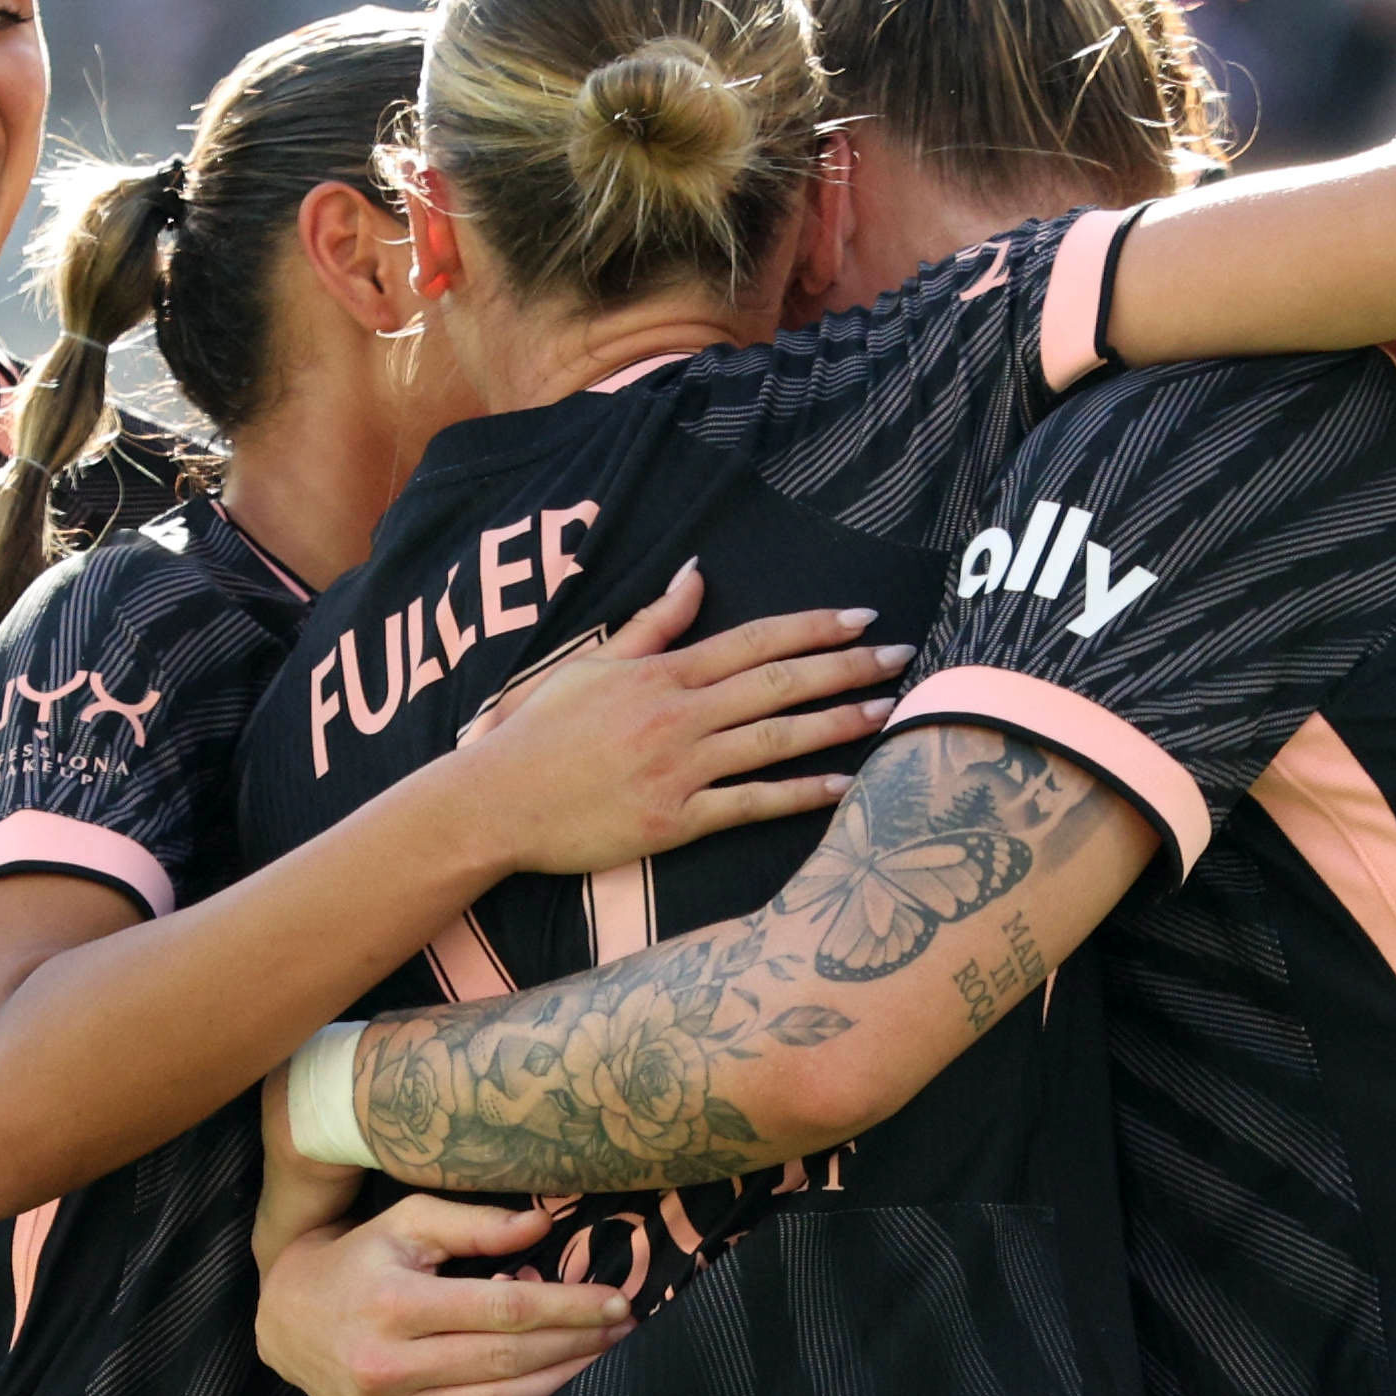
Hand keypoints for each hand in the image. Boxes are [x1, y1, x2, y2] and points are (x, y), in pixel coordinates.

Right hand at [256, 1189, 628, 1395]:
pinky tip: (554, 1382)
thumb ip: (474, 1222)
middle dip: (577, 1344)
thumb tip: (542, 1226)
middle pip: (508, 1360)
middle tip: (625, 1328)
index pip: (504, 1309)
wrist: (283, 1320)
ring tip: (605, 1358)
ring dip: (561, 1381)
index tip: (616, 1299)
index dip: (567, 1307)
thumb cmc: (358, 1260)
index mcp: (393, 1303)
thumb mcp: (406, 1223)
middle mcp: (386, 1364)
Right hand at [440, 564, 906, 881]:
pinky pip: (751, 804)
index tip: (860, 617)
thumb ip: (653, 624)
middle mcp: (679, 716)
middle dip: (847, 667)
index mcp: (662, 674)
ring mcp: (680, 769)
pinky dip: (799, 794)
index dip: (813, 627)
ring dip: (837, 723)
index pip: (754, 640)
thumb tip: (695, 574)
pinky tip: (841, 785)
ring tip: (888, 711)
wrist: (495, 801)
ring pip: (775, 739)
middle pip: (779, 683)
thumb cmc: (538, 733)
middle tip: (900, 655)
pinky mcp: (675, 821)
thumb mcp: (592, 664)